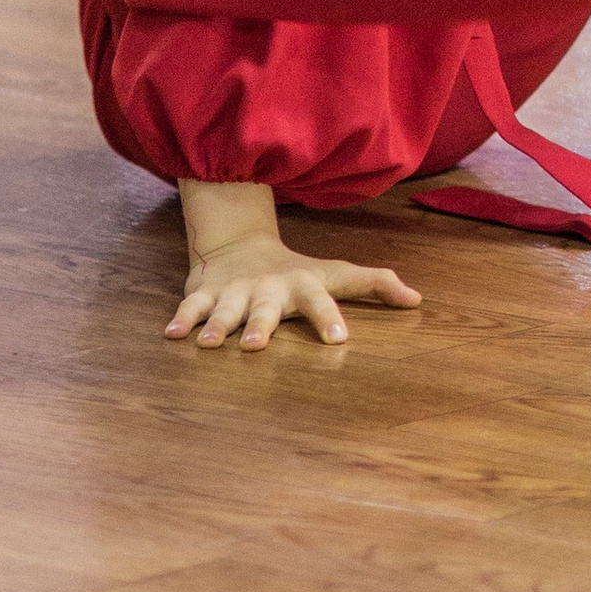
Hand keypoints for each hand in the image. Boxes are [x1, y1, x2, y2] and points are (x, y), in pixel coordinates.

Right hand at [168, 180, 421, 350]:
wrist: (241, 245)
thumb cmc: (298, 272)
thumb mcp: (335, 274)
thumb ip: (374, 284)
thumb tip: (418, 300)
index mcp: (303, 286)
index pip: (323, 301)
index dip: (330, 319)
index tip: (340, 340)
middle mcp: (268, 289)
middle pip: (267, 310)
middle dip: (262, 326)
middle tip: (259, 345)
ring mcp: (235, 291)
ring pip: (225, 311)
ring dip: (218, 327)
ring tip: (211, 345)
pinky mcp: (205, 293)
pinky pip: (190, 308)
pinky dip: (181, 320)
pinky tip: (172, 337)